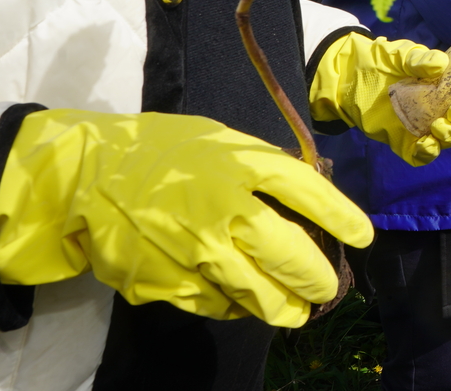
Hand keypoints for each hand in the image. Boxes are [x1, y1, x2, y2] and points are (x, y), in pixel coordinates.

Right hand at [0, 109, 373, 327]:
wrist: (88, 176)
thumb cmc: (164, 152)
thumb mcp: (221, 142)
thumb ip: (262, 169)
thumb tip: (309, 202)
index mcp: (240, 165)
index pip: (308, 193)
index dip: (342, 218)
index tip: (362, 237)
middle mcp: (221, 210)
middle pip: (289, 256)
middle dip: (317, 279)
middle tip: (328, 287)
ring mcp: (192, 252)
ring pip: (257, 295)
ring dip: (284, 306)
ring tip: (296, 308)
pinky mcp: (167, 283)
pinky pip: (217, 305)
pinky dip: (237, 306)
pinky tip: (245, 301)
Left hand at [310, 32, 450, 165]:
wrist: (347, 77)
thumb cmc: (381, 60)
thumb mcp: (401, 54)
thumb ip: (419, 58)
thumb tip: (440, 64)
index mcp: (450, 85)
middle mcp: (442, 107)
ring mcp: (425, 126)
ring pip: (449, 139)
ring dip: (450, 136)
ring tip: (437, 125)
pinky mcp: (404, 141)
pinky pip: (423, 155)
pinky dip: (428, 152)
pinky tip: (424, 144)